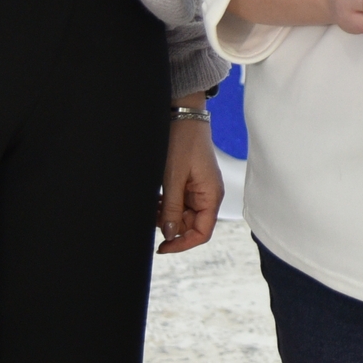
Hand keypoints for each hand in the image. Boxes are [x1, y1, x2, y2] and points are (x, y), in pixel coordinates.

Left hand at [158, 101, 222, 254]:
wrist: (183, 116)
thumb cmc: (183, 142)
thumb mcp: (173, 177)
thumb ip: (173, 208)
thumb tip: (170, 234)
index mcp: (211, 196)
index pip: (202, 233)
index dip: (183, 244)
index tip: (162, 247)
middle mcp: (208, 196)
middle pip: (192, 226)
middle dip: (171, 227)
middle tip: (150, 219)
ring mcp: (199, 190)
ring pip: (183, 216)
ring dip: (166, 216)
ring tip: (151, 206)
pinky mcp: (190, 184)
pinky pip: (179, 204)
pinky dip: (166, 206)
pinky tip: (155, 199)